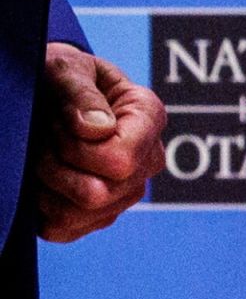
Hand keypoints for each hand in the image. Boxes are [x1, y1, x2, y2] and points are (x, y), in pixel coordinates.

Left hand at [35, 43, 166, 242]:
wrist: (52, 95)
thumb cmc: (62, 77)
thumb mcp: (65, 69)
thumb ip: (80, 93)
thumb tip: (99, 130)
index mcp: (149, 117)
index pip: (121, 162)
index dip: (77, 149)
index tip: (60, 123)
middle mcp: (148, 159)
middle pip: (98, 193)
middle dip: (55, 167)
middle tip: (46, 137)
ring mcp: (128, 191)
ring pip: (79, 214)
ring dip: (46, 186)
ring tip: (44, 155)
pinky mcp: (103, 214)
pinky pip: (66, 229)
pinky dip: (42, 206)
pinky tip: (45, 179)